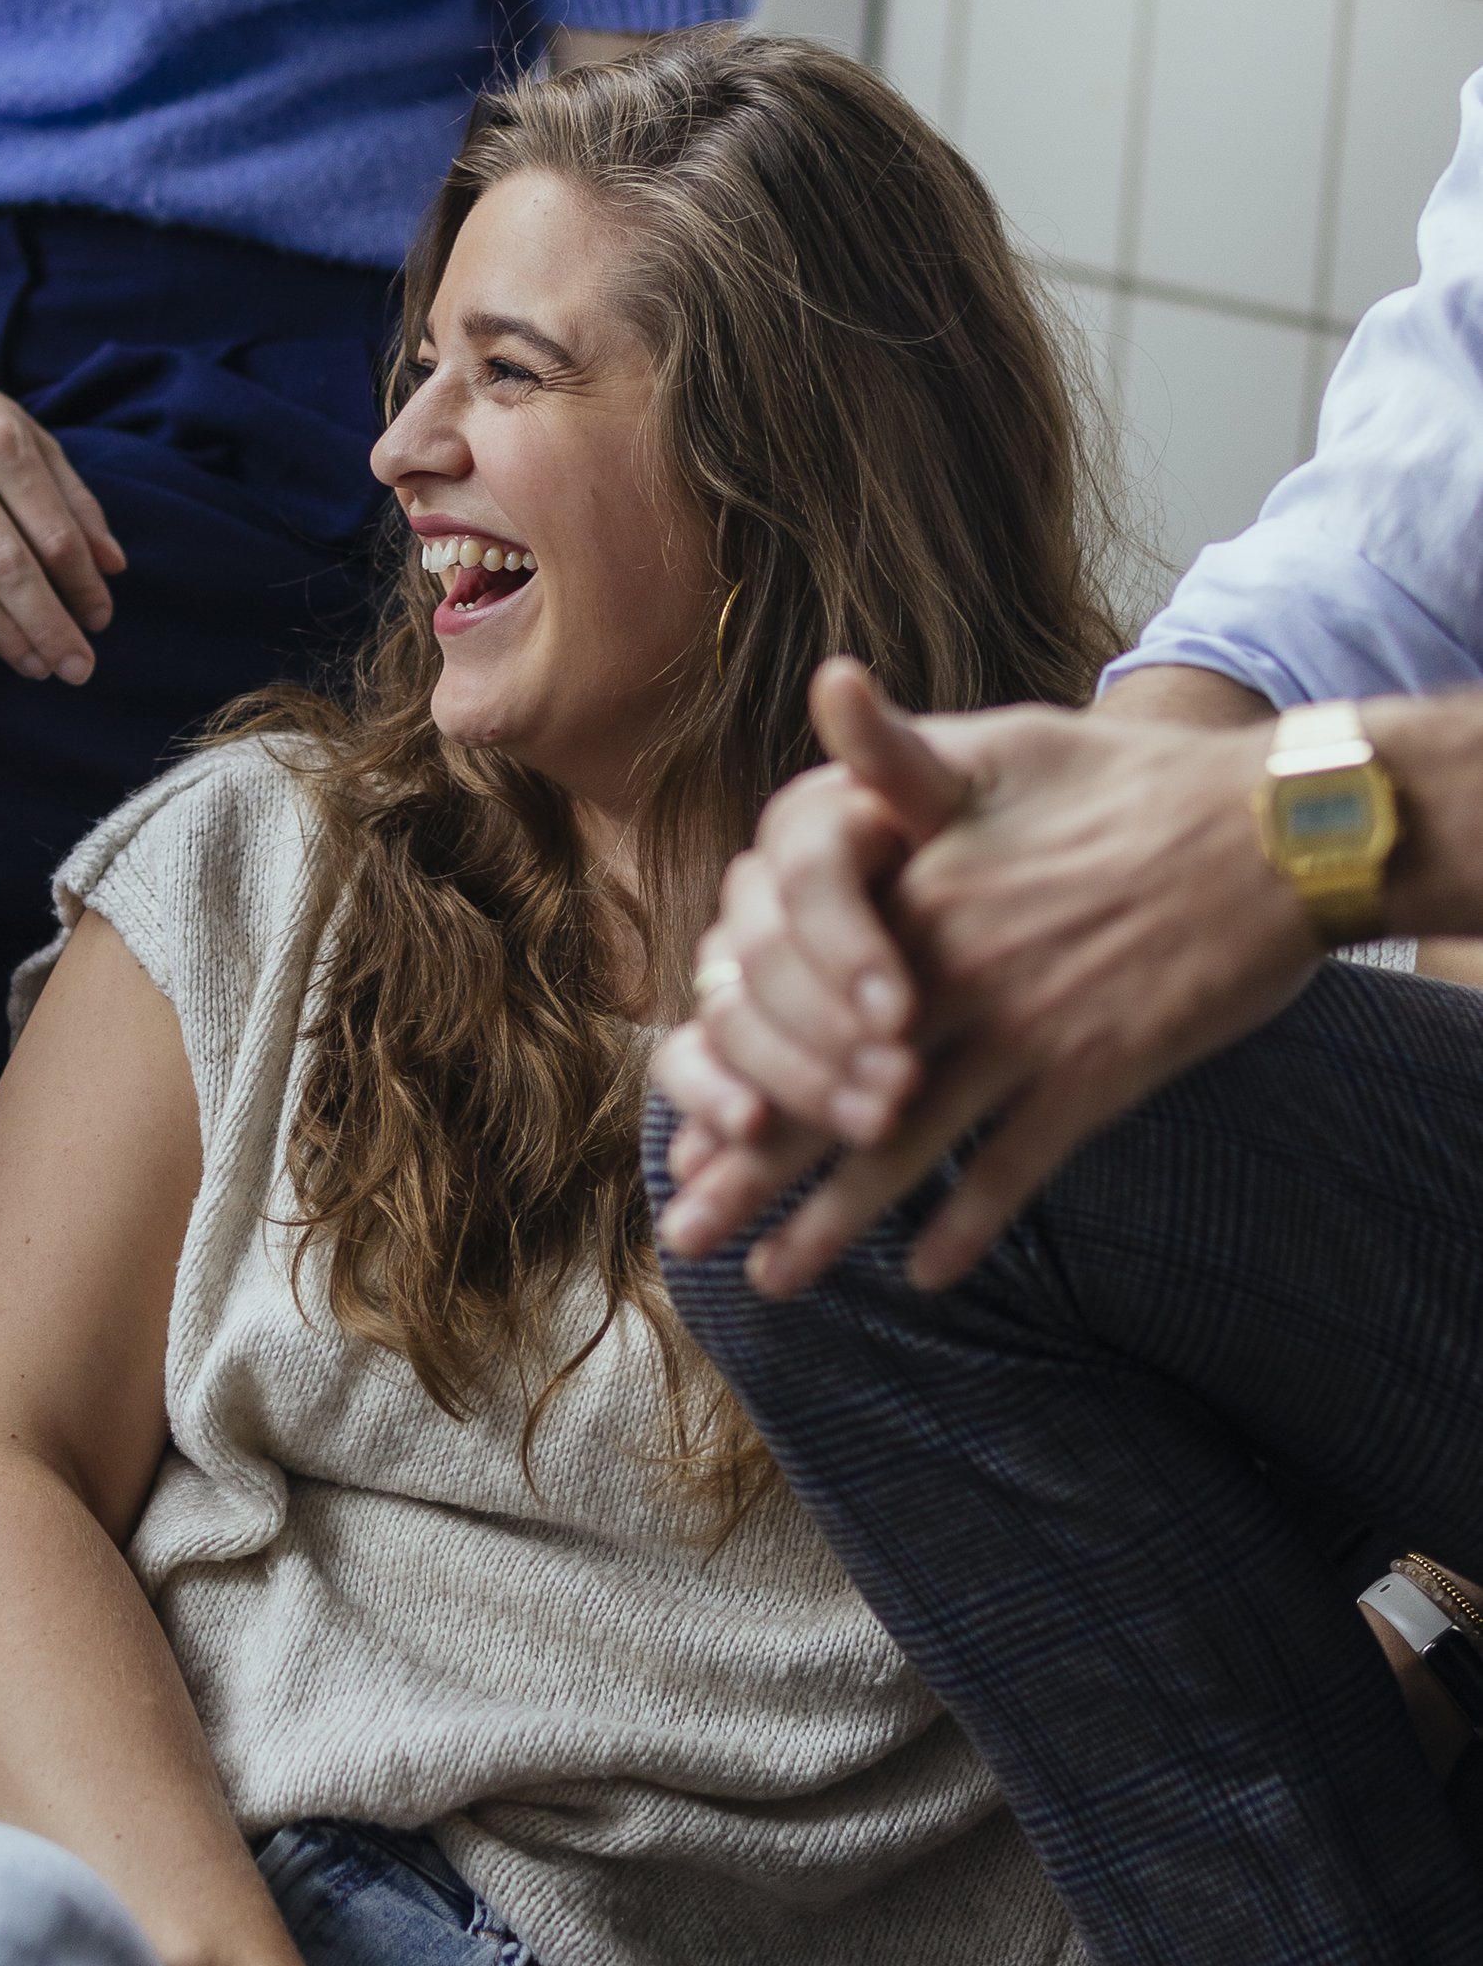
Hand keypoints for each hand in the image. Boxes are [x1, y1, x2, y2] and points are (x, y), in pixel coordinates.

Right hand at [0, 314, 124, 683]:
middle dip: (48, 623)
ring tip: (32, 665)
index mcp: (4, 444)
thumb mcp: (25, 432)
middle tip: (76, 669)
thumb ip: (72, 497)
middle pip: (9, 562)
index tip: (100, 622)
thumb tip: (113, 564)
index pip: (54, 531)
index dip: (82, 584)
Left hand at [656, 661, 1317, 1291]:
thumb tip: (827, 684)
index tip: (692, 1128)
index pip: (798, 1002)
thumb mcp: (1004, 749)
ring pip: (906, 1144)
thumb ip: (898, 753)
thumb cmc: (1135, 785)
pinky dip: (969, 1223)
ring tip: (774, 1281)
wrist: (1275, 831)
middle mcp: (952, 973)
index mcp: (915, 900)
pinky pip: (1016, 1166)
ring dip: (835, 1221)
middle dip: (752, 1170)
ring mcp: (1024, 1030)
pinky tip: (926, 1274)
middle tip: (689, 1236)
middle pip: (827, 1087)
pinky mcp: (1097, 1072)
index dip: (740, 1069)